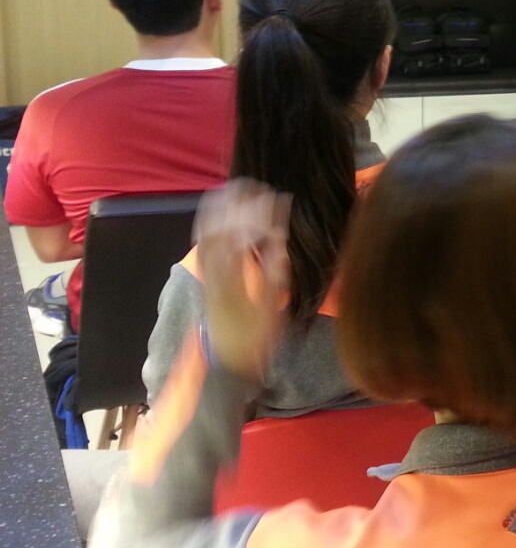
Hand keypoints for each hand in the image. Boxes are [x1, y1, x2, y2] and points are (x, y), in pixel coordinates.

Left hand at [194, 180, 290, 381]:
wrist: (227, 362)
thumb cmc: (255, 339)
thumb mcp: (272, 309)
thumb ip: (274, 272)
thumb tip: (279, 237)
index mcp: (232, 281)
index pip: (239, 238)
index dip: (254, 215)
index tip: (273, 199)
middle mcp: (213, 274)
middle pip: (216, 230)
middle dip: (233, 204)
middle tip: (252, 185)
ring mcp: (206, 275)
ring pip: (205, 235)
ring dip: (219, 210)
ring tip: (234, 191)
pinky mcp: (205, 277)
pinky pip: (204, 244)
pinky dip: (211, 224)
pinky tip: (222, 214)